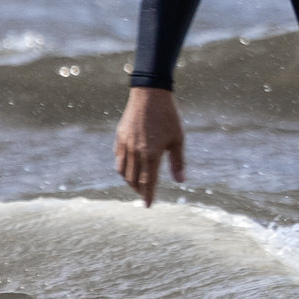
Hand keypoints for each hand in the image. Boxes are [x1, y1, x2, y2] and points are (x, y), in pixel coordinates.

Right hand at [114, 86, 184, 204]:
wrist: (149, 93)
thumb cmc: (167, 116)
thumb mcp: (177, 139)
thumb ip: (177, 162)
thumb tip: (180, 182)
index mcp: (150, 154)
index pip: (147, 182)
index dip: (148, 195)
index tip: (148, 206)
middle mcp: (135, 152)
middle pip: (133, 179)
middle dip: (139, 190)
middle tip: (144, 195)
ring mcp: (125, 144)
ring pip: (122, 171)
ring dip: (129, 181)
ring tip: (136, 184)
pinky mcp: (119, 136)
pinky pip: (118, 158)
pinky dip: (122, 167)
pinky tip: (128, 167)